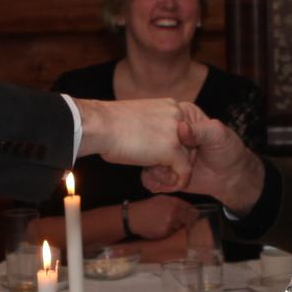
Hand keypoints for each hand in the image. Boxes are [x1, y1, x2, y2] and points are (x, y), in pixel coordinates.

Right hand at [76, 97, 191, 187]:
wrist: (100, 125)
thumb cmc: (111, 124)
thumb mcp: (141, 119)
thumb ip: (157, 128)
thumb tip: (158, 142)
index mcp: (172, 105)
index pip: (188, 132)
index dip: (179, 149)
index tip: (164, 160)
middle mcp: (179, 115)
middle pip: (191, 146)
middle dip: (178, 162)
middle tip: (159, 171)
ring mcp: (177, 132)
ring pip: (188, 160)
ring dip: (173, 173)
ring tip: (156, 178)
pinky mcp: (172, 149)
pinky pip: (183, 172)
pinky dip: (175, 182)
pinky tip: (161, 186)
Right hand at [122, 195, 196, 244]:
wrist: (133, 217)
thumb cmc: (146, 207)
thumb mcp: (161, 199)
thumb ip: (174, 202)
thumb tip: (187, 208)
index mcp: (174, 202)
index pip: (191, 209)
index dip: (193, 214)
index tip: (194, 217)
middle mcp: (175, 211)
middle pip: (189, 219)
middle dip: (188, 222)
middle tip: (185, 225)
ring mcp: (171, 222)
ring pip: (180, 227)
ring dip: (177, 227)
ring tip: (166, 225)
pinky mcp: (166, 232)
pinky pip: (172, 233)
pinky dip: (168, 232)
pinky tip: (160, 229)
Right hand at [143, 104, 260, 211]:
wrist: (230, 176)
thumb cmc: (227, 149)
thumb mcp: (217, 135)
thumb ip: (200, 130)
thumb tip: (180, 129)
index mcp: (180, 115)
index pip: (161, 121)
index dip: (166, 137)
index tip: (182, 147)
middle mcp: (168, 132)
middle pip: (149, 142)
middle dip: (162, 159)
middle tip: (179, 164)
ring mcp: (163, 152)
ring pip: (146, 161)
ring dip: (160, 173)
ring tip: (175, 176)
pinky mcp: (162, 169)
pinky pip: (148, 176)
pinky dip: (158, 183)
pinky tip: (172, 183)